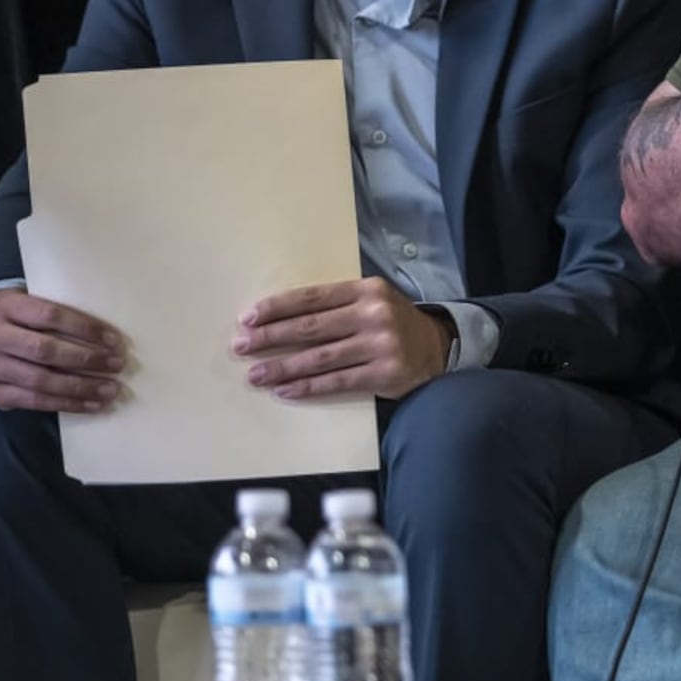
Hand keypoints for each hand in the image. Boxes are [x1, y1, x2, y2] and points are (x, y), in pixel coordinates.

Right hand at [0, 289, 125, 412]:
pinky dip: (65, 404)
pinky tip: (90, 404)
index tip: (114, 340)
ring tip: (110, 389)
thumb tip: (109, 337)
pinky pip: (32, 401)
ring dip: (80, 387)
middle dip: (86, 360)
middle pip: (44, 350)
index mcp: (3, 304)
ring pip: (39, 380)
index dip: (85, 328)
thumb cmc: (22, 318)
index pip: (50, 315)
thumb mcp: (33, 303)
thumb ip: (60, 314)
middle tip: (117, 365)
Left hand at [233, 278, 453, 399]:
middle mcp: (374, 315)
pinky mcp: (384, 373)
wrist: (438, 348)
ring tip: (255, 374)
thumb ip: (337, 305)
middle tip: (242, 346)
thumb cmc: (392, 323)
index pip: (312, 298)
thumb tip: (280, 319)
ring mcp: (380, 345)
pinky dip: (308, 387)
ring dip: (283, 367)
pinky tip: (285, 390)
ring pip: (320, 358)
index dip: (277, 308)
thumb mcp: (372, 301)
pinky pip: (337, 382)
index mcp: (367, 290)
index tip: (248, 318)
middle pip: (311, 327)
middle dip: (271, 337)